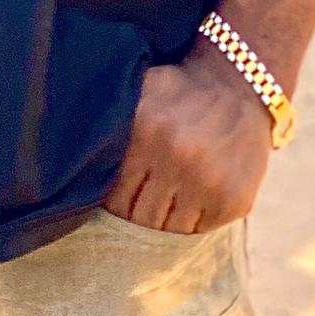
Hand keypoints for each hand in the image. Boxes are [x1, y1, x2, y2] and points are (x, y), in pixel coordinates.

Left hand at [101, 42, 274, 233]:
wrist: (240, 83)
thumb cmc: (180, 91)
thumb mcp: (142, 91)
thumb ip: (111, 125)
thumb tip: (74, 166)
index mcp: (147, 133)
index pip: (117, 196)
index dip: (114, 207)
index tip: (116, 206)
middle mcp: (178, 159)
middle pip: (142, 219)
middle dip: (136, 220)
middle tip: (137, 215)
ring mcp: (208, 183)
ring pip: (171, 231)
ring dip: (165, 225)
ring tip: (163, 211)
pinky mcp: (233, 201)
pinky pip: (200, 232)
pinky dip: (192, 224)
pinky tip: (190, 205)